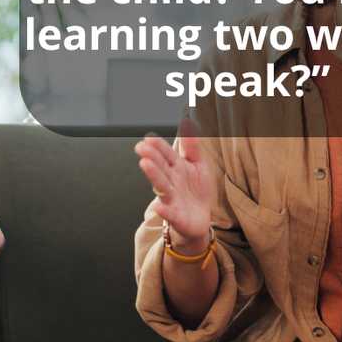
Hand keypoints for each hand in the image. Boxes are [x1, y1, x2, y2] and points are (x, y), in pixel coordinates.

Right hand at [135, 118, 214, 252]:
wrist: (200, 218)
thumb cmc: (197, 190)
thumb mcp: (198, 165)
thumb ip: (192, 146)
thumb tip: (188, 122)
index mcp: (176, 167)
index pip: (166, 154)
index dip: (158, 145)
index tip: (149, 137)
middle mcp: (171, 181)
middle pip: (161, 167)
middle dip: (152, 157)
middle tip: (142, 147)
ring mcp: (172, 198)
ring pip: (162, 185)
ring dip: (153, 175)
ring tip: (145, 164)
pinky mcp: (176, 215)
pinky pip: (169, 213)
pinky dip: (164, 211)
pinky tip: (159, 207)